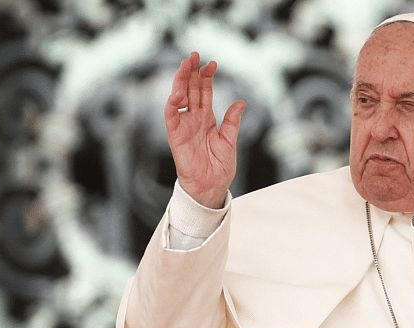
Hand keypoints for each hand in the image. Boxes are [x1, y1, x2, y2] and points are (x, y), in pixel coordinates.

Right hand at [165, 52, 245, 208]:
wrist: (212, 186)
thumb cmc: (220, 168)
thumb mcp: (230, 141)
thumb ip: (233, 121)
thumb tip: (241, 102)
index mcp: (207, 119)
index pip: (205, 93)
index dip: (207, 78)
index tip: (212, 64)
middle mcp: (194, 119)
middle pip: (191, 90)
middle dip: (192, 72)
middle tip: (195, 55)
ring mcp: (184, 126)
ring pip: (179, 97)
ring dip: (181, 80)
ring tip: (186, 64)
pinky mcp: (175, 135)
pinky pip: (171, 116)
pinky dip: (172, 103)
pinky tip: (178, 91)